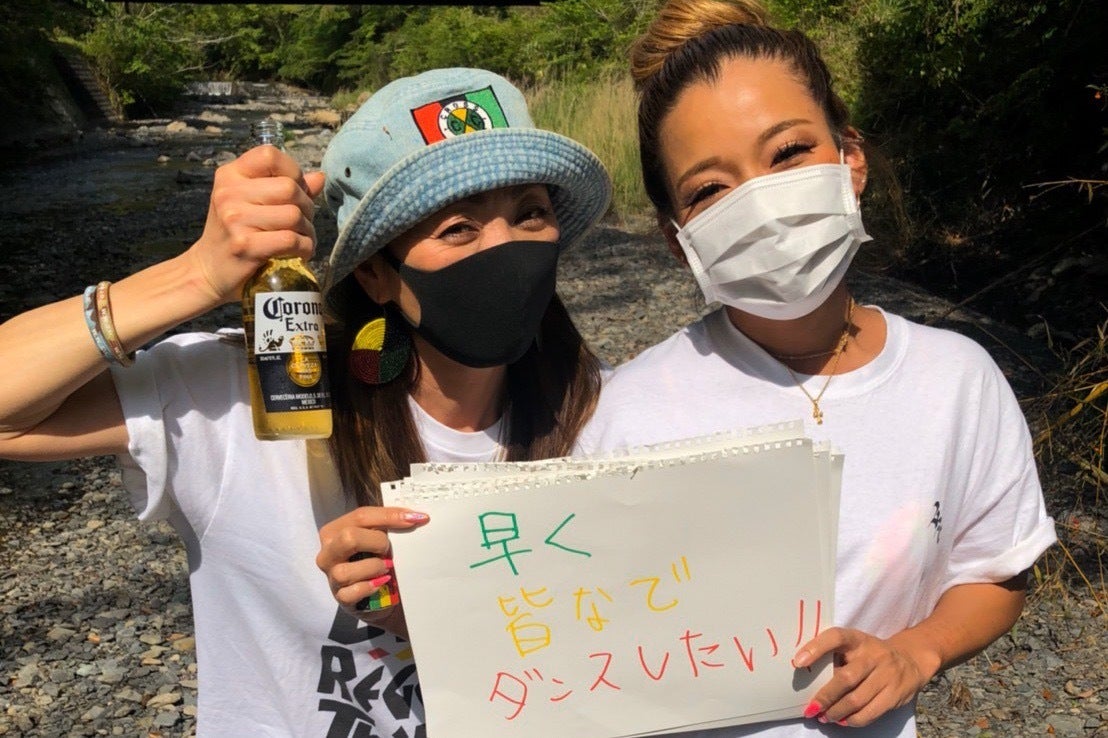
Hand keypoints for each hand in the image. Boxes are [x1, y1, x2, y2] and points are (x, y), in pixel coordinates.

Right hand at [186, 145, 326, 304]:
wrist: (208, 270)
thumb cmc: (235, 234)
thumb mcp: (253, 203)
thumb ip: (285, 187)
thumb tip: (320, 178)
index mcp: (230, 175)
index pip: (269, 155)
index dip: (293, 171)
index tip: (296, 191)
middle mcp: (229, 192)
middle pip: (289, 188)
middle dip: (306, 207)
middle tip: (302, 222)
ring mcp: (234, 218)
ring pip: (294, 215)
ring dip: (307, 230)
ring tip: (301, 239)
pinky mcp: (244, 245)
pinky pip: (291, 239)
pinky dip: (304, 247)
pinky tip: (300, 252)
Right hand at [316, 506, 429, 619]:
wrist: (378, 596)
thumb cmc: (376, 559)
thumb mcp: (377, 537)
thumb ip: (388, 525)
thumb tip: (417, 517)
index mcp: (335, 531)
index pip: (360, 516)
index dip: (389, 516)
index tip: (415, 519)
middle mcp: (328, 552)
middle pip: (349, 538)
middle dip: (377, 542)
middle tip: (389, 550)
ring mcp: (332, 576)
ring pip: (346, 571)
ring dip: (374, 568)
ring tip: (387, 568)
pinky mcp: (340, 598)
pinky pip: (351, 593)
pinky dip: (369, 588)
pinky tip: (380, 584)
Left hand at [793, 627, 932, 726]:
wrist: (910, 660)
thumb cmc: (870, 654)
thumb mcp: (854, 646)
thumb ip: (834, 656)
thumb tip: (804, 673)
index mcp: (857, 639)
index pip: (836, 637)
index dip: (816, 647)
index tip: (798, 662)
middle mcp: (873, 654)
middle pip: (846, 678)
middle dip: (825, 697)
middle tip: (810, 708)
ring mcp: (887, 674)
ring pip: (857, 699)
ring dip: (836, 712)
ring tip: (824, 717)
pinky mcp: (895, 694)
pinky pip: (871, 712)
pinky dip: (853, 720)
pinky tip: (842, 721)